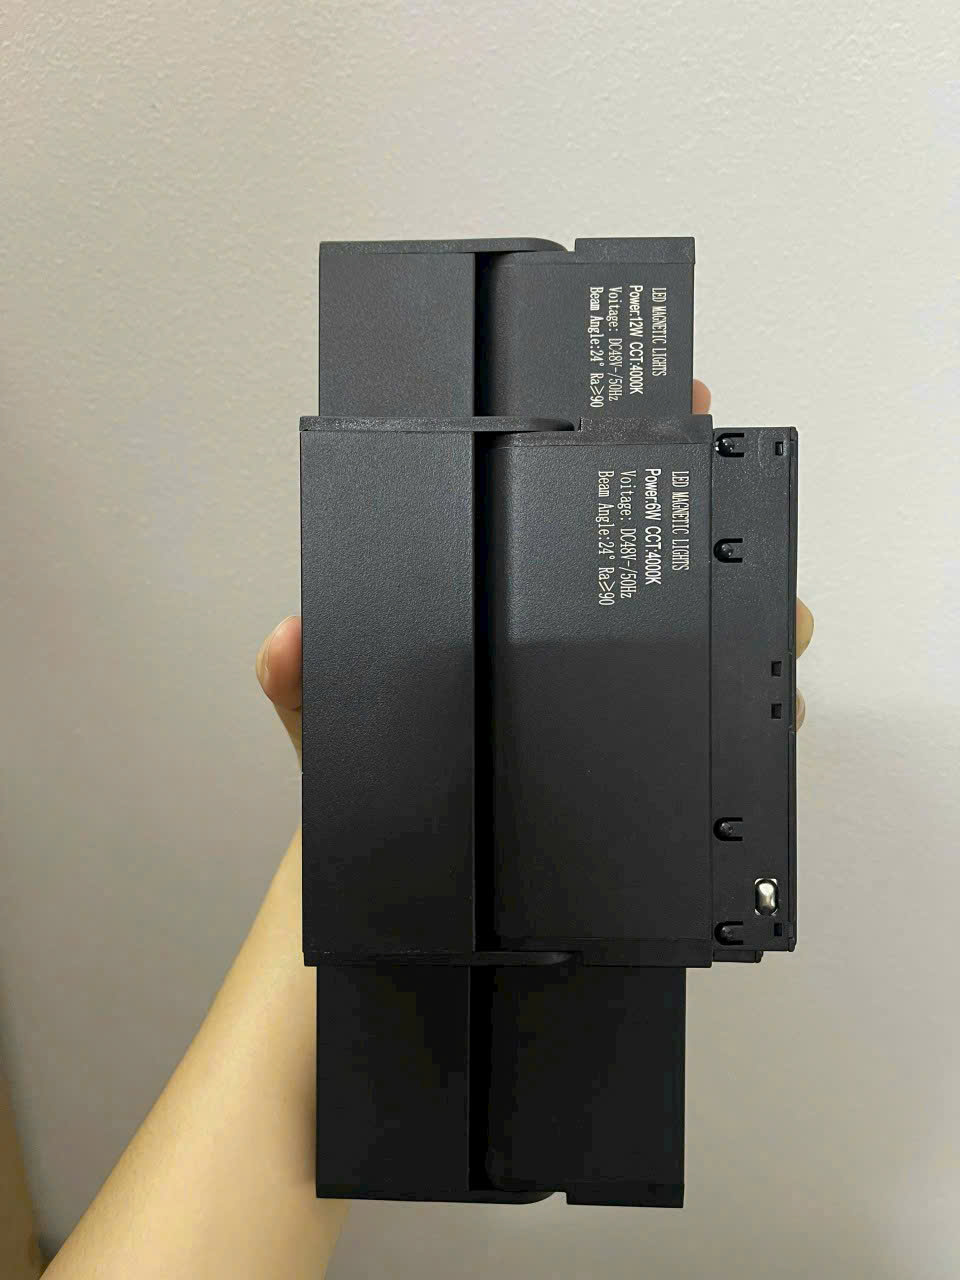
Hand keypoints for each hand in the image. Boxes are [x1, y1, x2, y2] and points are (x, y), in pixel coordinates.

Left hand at [256, 383, 812, 738]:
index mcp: (507, 610)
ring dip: (760, 626)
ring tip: (773, 625)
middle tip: (733, 531)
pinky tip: (769, 714)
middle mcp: (574, 646)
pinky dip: (762, 717)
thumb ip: (301, 680)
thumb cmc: (380, 786)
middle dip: (725, 538)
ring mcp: (622, 703)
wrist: (409, 886)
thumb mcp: (331, 721)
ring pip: (721, 645)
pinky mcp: (653, 766)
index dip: (636, 450)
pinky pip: (725, 730)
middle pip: (675, 570)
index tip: (676, 403)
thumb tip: (287, 639)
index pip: (575, 513)